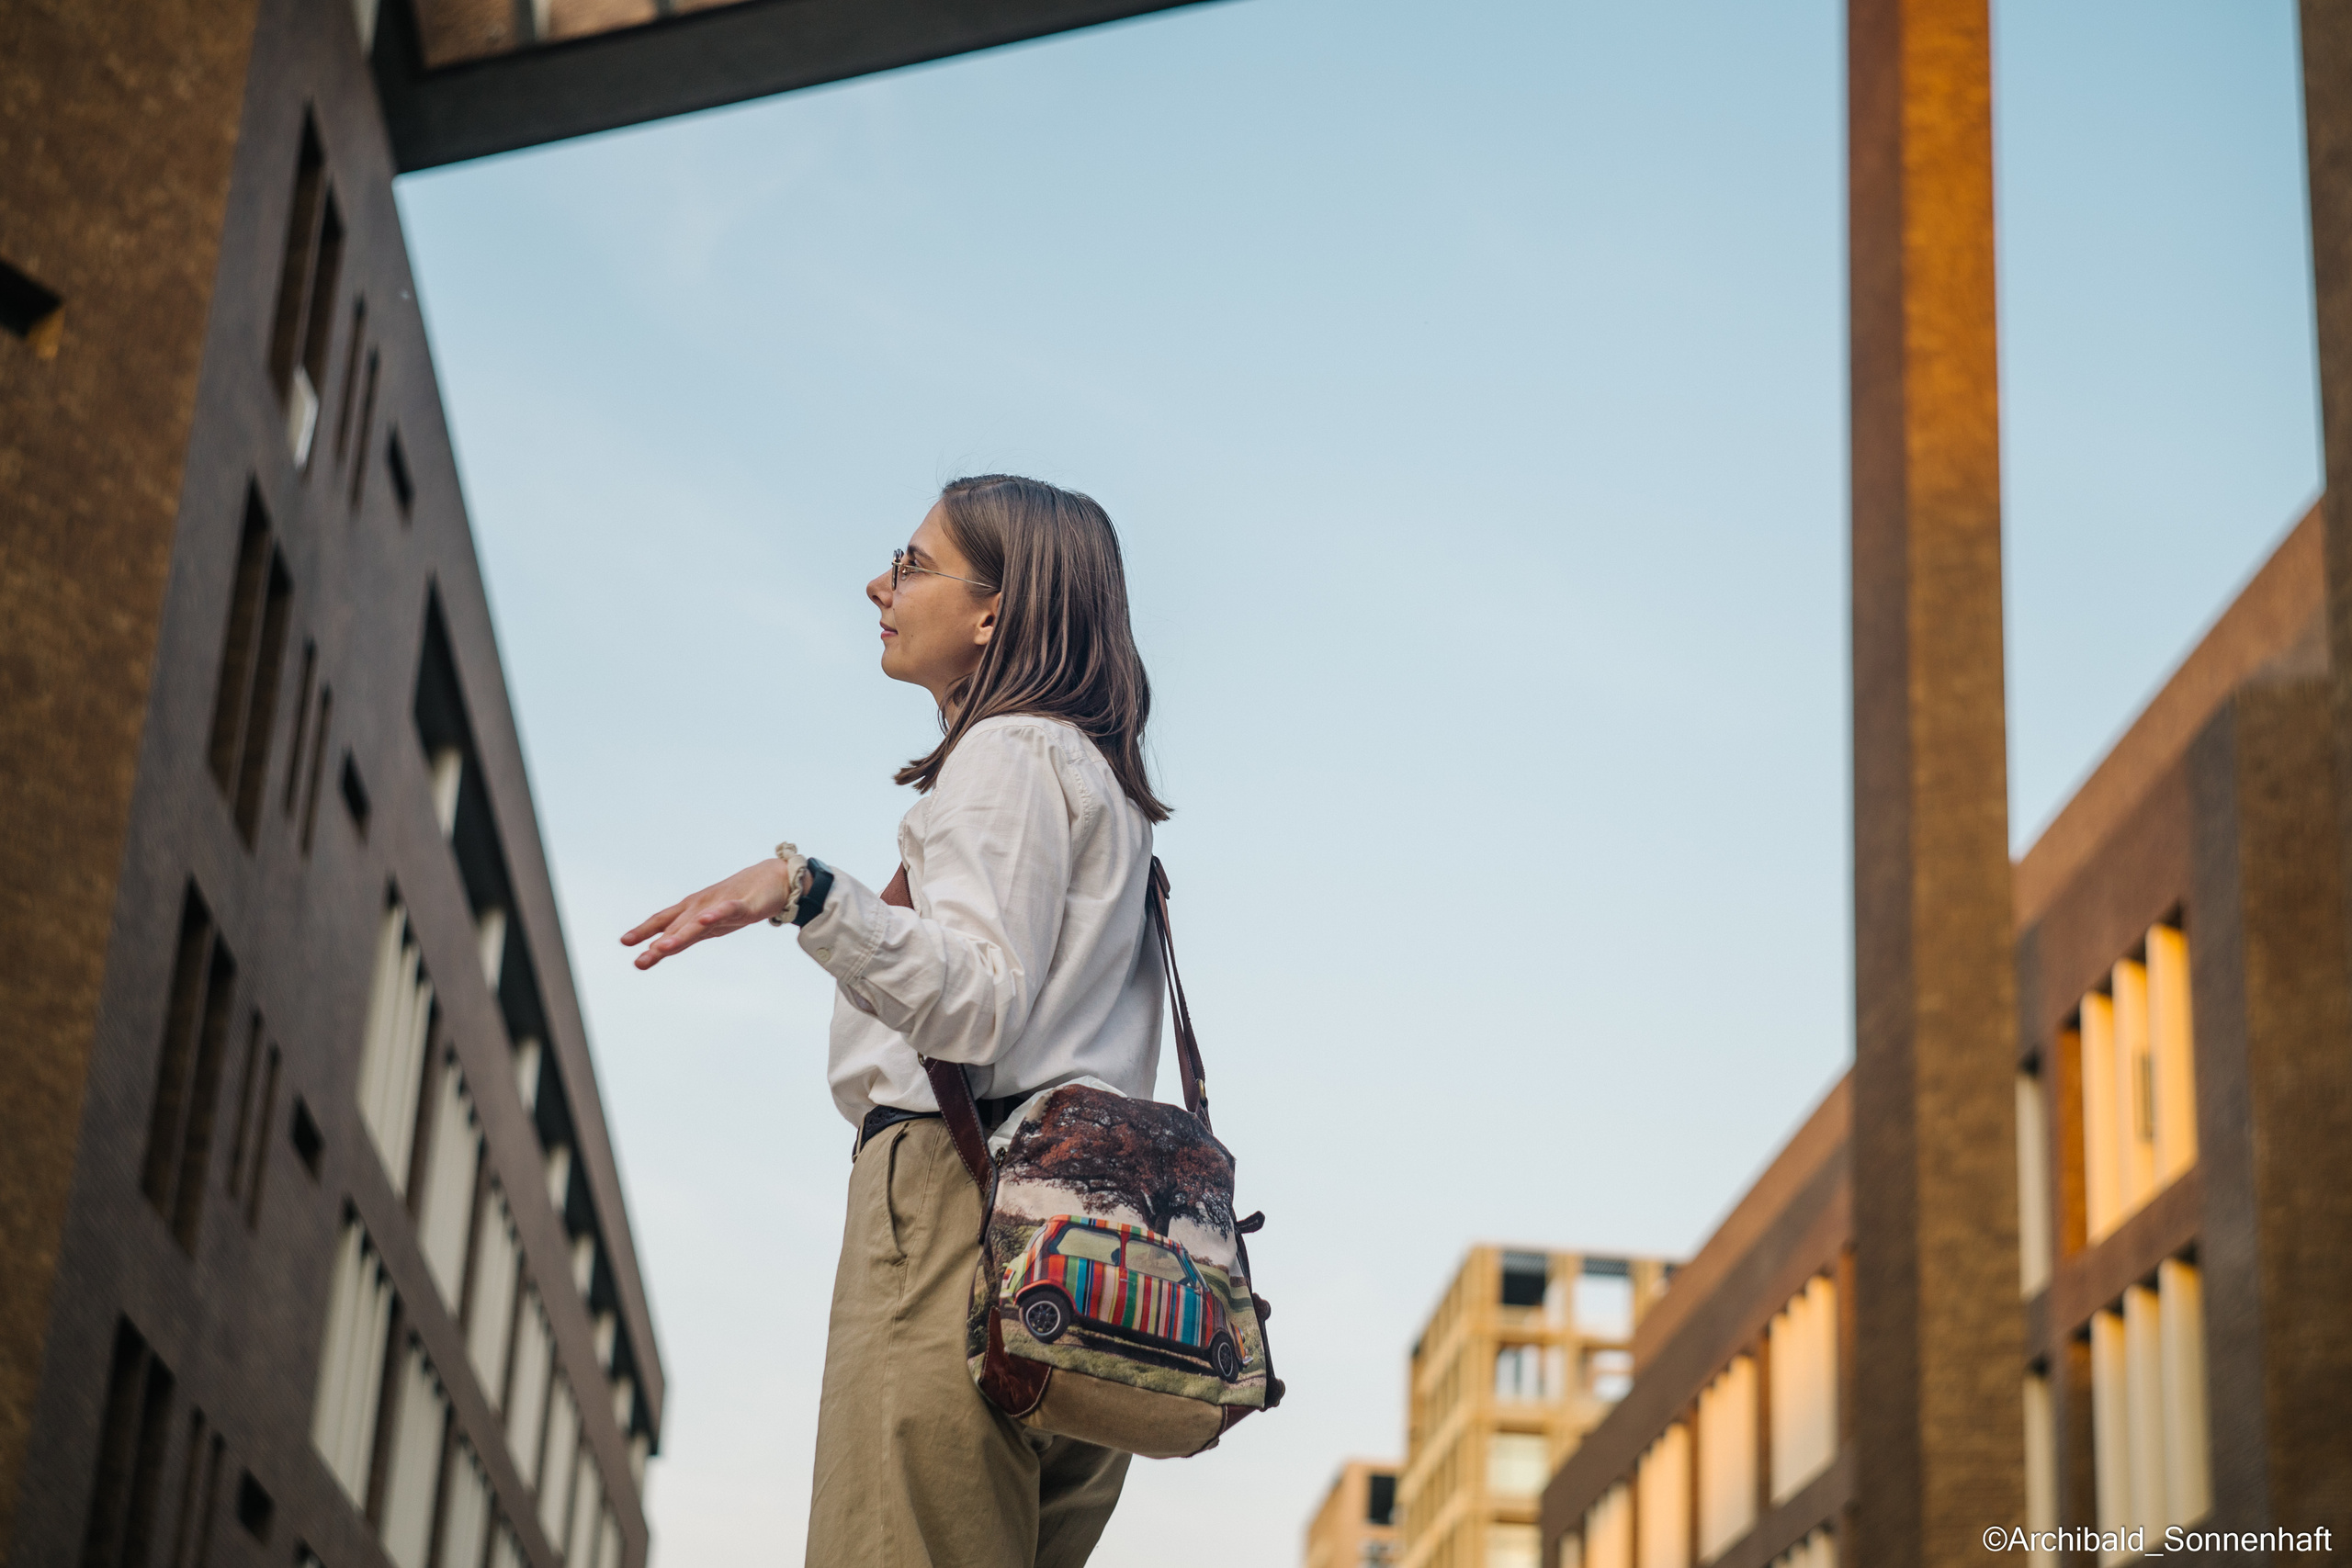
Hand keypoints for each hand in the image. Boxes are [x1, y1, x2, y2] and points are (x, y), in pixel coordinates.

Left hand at [622, 858, 803, 969]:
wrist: (777, 878)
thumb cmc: (742, 899)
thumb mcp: (713, 921)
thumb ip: (689, 933)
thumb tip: (661, 947)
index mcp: (694, 911)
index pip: (664, 921)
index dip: (644, 931)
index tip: (625, 942)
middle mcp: (703, 906)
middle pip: (677, 927)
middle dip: (658, 945)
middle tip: (640, 961)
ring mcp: (722, 905)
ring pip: (697, 923)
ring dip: (678, 935)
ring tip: (660, 947)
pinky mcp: (745, 905)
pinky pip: (728, 911)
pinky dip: (714, 915)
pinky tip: (703, 921)